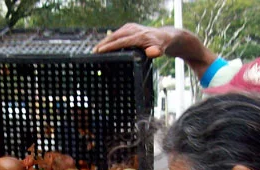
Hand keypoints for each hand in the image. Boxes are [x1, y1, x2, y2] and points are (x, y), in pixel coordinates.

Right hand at [94, 24, 215, 78]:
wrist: (166, 37)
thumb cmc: (162, 45)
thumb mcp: (161, 50)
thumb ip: (156, 52)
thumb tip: (153, 52)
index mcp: (138, 36)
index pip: (121, 41)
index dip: (109, 47)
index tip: (100, 51)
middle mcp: (133, 29)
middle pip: (114, 36)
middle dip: (103, 44)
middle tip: (93, 52)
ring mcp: (131, 27)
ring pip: (114, 34)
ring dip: (105, 41)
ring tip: (95, 50)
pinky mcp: (130, 27)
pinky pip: (117, 34)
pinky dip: (110, 39)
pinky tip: (104, 46)